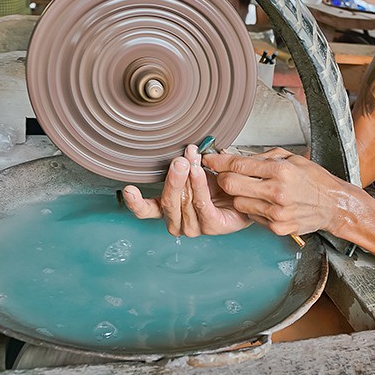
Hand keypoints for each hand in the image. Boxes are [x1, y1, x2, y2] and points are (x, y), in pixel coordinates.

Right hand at [123, 145, 252, 236]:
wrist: (246, 194)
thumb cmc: (219, 183)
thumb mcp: (197, 169)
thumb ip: (186, 163)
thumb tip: (184, 147)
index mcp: (169, 209)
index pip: (146, 211)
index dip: (135, 202)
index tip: (128, 189)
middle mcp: (178, 222)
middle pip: (168, 201)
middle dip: (173, 178)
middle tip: (178, 160)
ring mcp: (195, 227)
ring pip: (186, 200)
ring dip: (190, 177)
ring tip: (192, 158)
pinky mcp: (212, 227)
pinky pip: (202, 204)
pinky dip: (199, 185)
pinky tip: (199, 171)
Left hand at [202, 148, 360, 237]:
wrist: (333, 205)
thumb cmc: (313, 180)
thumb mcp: (291, 158)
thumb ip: (263, 158)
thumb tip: (236, 156)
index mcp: (281, 171)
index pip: (238, 165)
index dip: (218, 161)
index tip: (209, 159)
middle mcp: (278, 192)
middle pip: (231, 185)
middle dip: (223, 178)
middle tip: (226, 175)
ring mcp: (276, 212)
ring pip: (238, 202)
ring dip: (238, 195)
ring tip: (251, 189)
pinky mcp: (277, 227)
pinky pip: (251, 215)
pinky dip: (252, 208)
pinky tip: (263, 202)